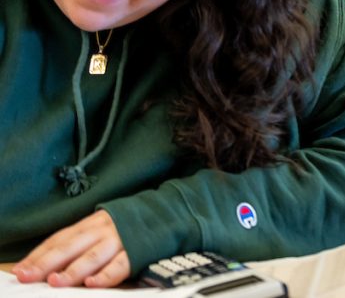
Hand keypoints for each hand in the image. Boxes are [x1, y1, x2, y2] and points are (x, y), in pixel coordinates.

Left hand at [12, 210, 129, 287]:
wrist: (171, 213)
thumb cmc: (133, 225)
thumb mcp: (105, 227)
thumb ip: (84, 242)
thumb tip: (54, 265)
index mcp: (93, 223)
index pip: (60, 238)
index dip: (40, 254)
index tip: (22, 269)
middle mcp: (104, 229)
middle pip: (71, 246)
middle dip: (48, 262)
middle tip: (29, 276)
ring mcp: (121, 239)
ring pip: (93, 255)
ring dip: (74, 270)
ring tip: (57, 282)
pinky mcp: (139, 250)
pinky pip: (121, 264)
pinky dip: (106, 275)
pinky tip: (94, 283)